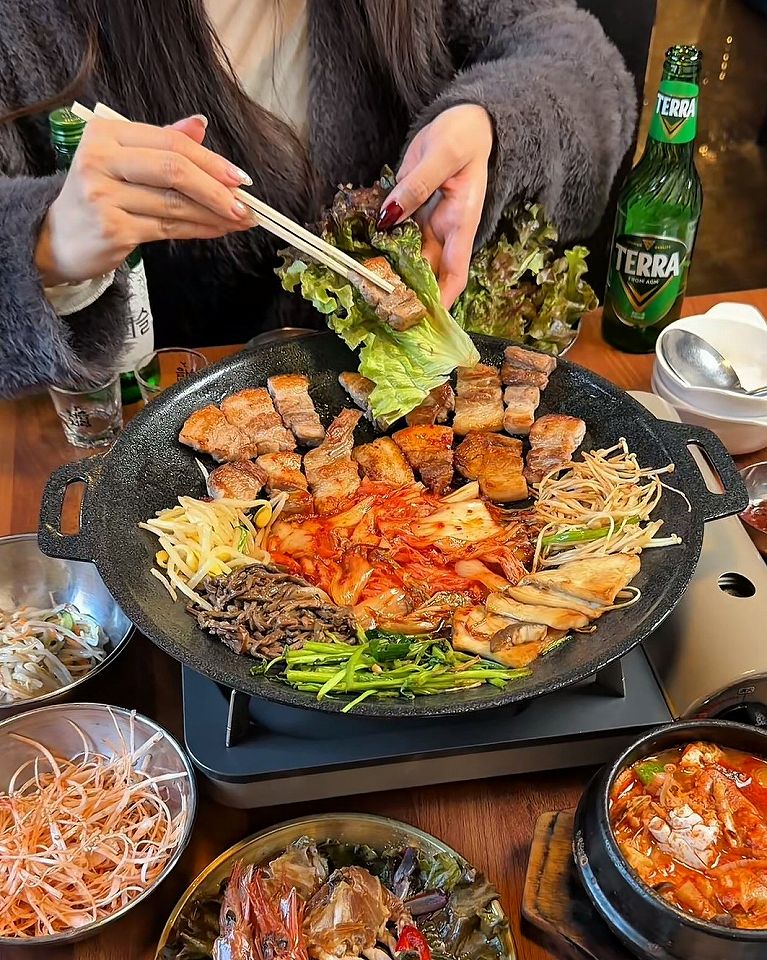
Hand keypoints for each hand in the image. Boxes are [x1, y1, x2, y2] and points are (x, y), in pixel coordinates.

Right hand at [35, 115, 256, 285]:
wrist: (56, 238)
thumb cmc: (97, 196)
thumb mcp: (122, 160)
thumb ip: (160, 143)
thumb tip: (200, 125)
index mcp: (105, 134)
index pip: (170, 142)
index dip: (211, 160)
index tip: (240, 177)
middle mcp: (100, 161)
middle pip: (174, 170)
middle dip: (217, 189)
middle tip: (245, 203)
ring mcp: (104, 197)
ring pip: (175, 204)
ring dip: (215, 214)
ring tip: (239, 219)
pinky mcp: (113, 230)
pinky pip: (169, 229)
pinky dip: (199, 230)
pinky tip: (217, 230)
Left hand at [377, 104, 492, 307]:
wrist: (464, 120)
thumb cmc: (463, 136)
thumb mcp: (443, 154)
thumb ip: (417, 185)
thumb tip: (390, 216)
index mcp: (460, 223)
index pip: (455, 273)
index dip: (442, 300)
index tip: (425, 321)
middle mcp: (444, 231)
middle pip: (425, 274)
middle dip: (406, 296)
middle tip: (380, 314)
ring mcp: (425, 224)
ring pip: (406, 259)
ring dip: (389, 276)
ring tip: (365, 295)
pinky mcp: (409, 213)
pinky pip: (393, 237)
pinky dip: (379, 249)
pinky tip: (359, 260)